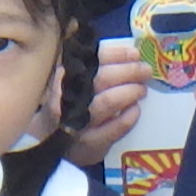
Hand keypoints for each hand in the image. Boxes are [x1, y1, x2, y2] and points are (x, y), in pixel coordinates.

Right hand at [61, 40, 145, 168]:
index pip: (93, 58)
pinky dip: (129, 116)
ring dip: (130, 92)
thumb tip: (129, 53)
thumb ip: (95, 66)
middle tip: (145, 71)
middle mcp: (69, 96)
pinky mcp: (91, 143)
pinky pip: (115, 127)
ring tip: (142, 89)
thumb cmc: (68, 104)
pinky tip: (136, 110)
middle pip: (103, 78)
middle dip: (129, 71)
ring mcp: (79, 121)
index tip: (135, 53)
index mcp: (65, 76)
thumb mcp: (73, 81)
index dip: (117, 54)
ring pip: (109, 101)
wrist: (50, 140)